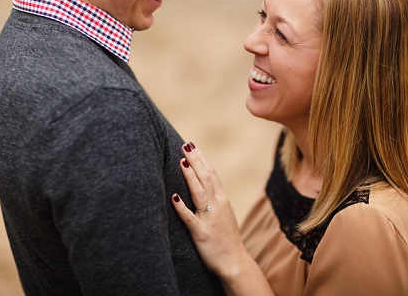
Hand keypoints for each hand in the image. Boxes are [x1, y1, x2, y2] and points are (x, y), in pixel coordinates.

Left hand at [171, 143, 248, 277]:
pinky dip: (182, 207)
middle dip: (195, 161)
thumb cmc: (226, 238)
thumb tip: (202, 184)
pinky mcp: (201, 233)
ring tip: (181, 161)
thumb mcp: (223, 214)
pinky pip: (190, 218)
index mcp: (222, 200)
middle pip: (206, 178)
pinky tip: (174, 197)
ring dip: (190, 176)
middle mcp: (217, 206)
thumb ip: (213, 199)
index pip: (212, 174)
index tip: (192, 145)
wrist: (234, 261)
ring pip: (199, 193)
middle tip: (185, 145)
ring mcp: (209, 219)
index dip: (201, 159)